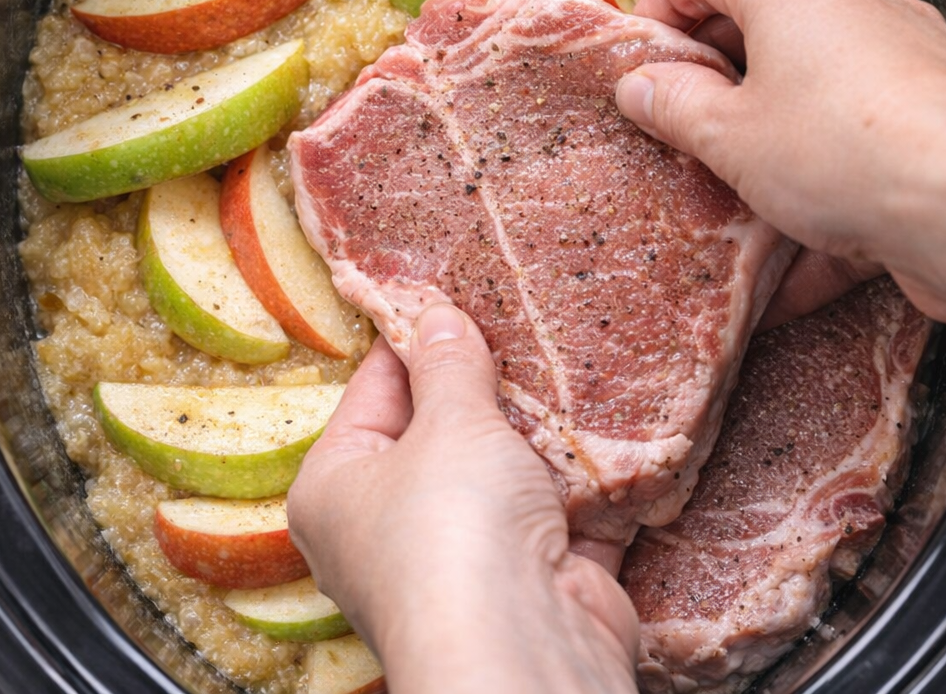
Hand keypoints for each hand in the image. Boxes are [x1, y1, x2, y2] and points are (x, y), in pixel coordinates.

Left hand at [287, 303, 638, 693]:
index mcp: (339, 487)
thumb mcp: (449, 423)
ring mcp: (466, 559)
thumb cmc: (453, 529)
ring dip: (538, 432)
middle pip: (441, 432)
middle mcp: (392, 528)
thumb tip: (436, 314)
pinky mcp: (534, 579)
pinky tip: (607, 428)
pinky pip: (558, 513)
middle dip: (485, 387)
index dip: (415, 340)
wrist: (526, 651)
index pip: (373, 390)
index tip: (450, 295)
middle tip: (517, 324)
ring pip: (504, 473)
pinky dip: (583, 480)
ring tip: (565, 360)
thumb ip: (449, 364)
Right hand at [614, 0, 945, 328]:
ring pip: (814, 86)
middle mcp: (851, 15)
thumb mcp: (729, 134)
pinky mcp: (928, 131)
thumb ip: (675, 106)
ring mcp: (899, 69)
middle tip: (680, 104)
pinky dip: (818, 201)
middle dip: (715, 59)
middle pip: (766, 12)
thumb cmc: (843, 149)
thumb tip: (640, 86)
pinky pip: (857, 153)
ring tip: (726, 187)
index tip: (640, 49)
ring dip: (764, 131)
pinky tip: (787, 273)